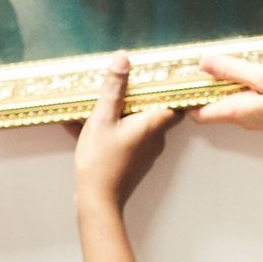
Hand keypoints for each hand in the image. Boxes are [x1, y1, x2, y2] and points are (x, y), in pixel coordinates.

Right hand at [68, 52, 182, 211]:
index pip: (176, 101)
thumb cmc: (101, 162)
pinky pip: (126, 139)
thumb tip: (123, 59)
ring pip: (138, 125)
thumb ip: (113, 89)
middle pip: (155, 110)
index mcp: (153, 124)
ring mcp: (146, 153)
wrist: (97, 202)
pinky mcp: (134, 162)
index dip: (171, 87)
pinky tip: (87, 126)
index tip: (162, 75)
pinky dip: (113, 130)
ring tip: (98, 105)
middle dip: (138, 97)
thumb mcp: (102, 119)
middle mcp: (156, 139)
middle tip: (122, 85)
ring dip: (121, 114)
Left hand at [195, 55, 262, 148]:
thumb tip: (205, 63)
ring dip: (227, 84)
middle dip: (208, 86)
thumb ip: (233, 70)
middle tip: (209, 63)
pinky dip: (243, 86)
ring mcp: (254, 117)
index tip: (188, 78)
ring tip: (231, 64)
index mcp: (236, 111)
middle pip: (213, 105)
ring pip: (230, 101)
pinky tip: (254, 73)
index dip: (189, 97)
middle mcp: (242, 118)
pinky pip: (246, 99)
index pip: (198, 112)